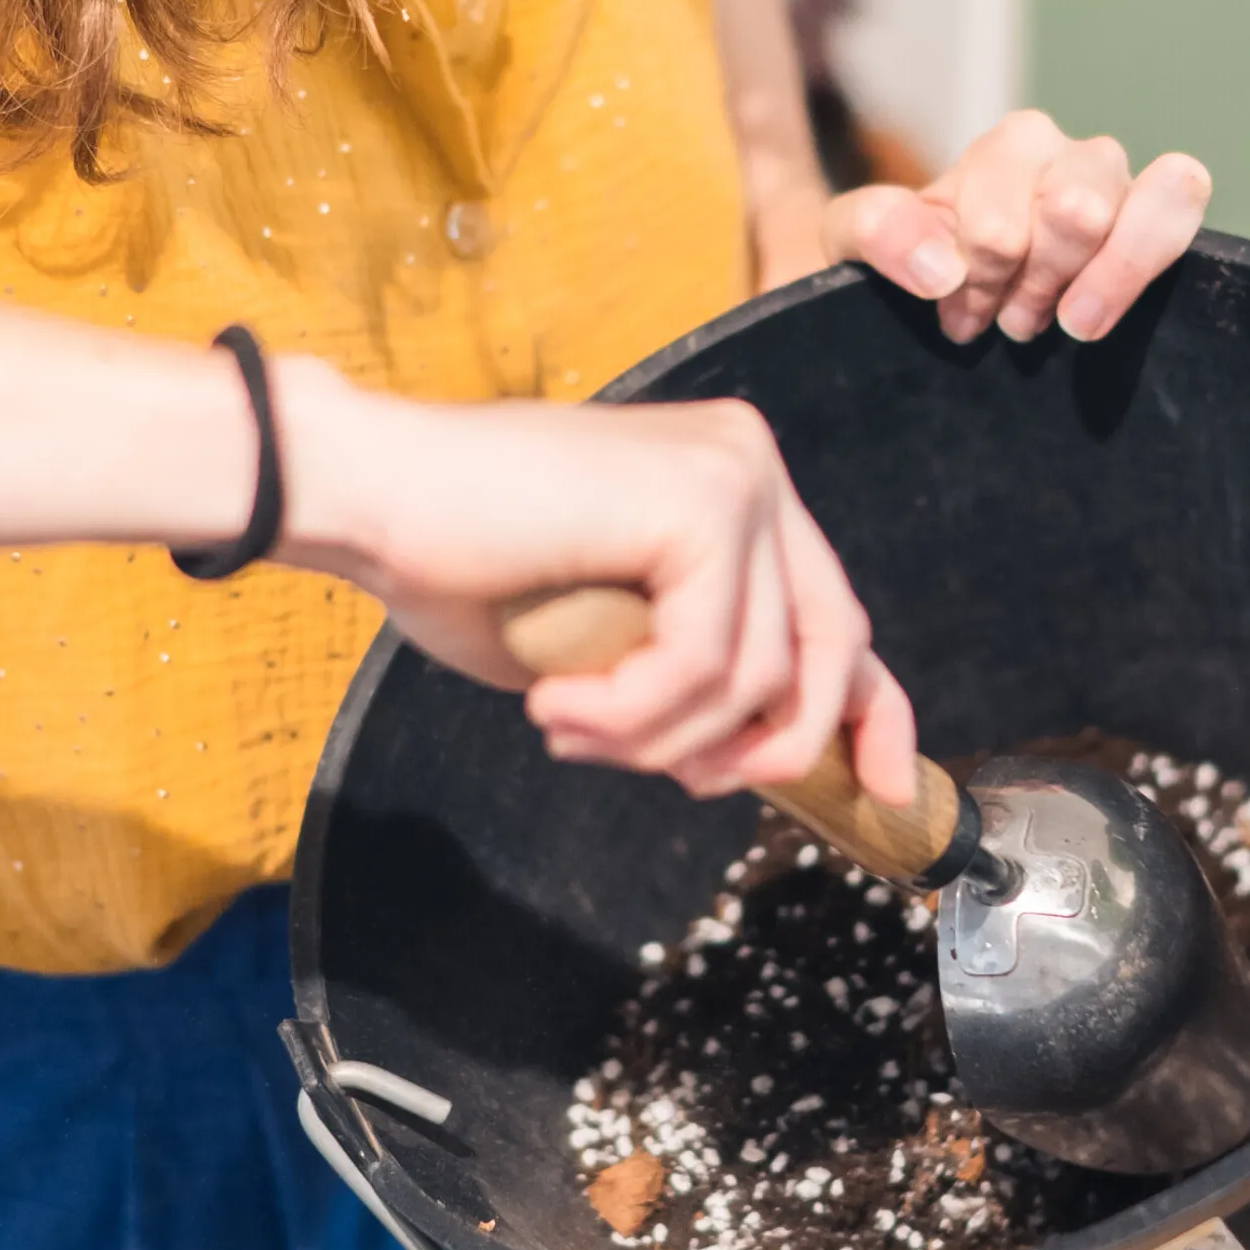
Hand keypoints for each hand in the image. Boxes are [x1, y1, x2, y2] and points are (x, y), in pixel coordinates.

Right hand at [276, 370, 915, 804]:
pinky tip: (556, 704)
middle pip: (827, 644)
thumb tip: (748, 751)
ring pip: (756, 672)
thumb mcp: (606, 638)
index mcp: (733, 483)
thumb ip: (684, 672)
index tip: (884, 786)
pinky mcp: (700, 503)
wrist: (366, 492)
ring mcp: (734, 474)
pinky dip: (631, 710)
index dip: (871, 710)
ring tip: (572, 730)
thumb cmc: (457, 562)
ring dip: (661, 737)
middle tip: (696, 785)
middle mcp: (750, 463)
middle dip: (779, 744)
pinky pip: (704, 663)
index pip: (836, 613)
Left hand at [822, 110, 1211, 344]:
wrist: (935, 291)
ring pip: (1153, 198)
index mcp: (1011, 147)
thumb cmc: (904, 261)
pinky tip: (1090, 317)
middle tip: (1004, 318)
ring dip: (1097, 279)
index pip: (1003, 212)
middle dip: (1035, 280)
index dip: (979, 273)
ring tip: (1061, 323)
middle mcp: (1074, 157)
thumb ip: (877, 229)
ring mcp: (1125, 192)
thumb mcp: (851, 238)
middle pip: (1077, 209)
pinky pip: (1182, 205)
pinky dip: (1139, 266)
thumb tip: (941, 265)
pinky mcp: (1158, 230)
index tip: (956, 304)